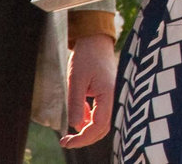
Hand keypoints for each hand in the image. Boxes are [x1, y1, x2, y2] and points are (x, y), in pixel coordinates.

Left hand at [59, 33, 117, 147]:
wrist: (95, 41)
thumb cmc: (86, 57)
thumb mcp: (76, 80)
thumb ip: (76, 104)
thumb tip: (75, 127)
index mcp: (110, 94)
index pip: (98, 126)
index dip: (82, 138)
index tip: (65, 142)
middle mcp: (116, 97)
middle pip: (103, 128)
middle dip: (84, 138)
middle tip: (65, 141)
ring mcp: (114, 96)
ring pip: (103, 123)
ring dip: (87, 129)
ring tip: (73, 124)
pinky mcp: (110, 95)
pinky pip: (102, 114)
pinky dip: (90, 119)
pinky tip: (82, 111)